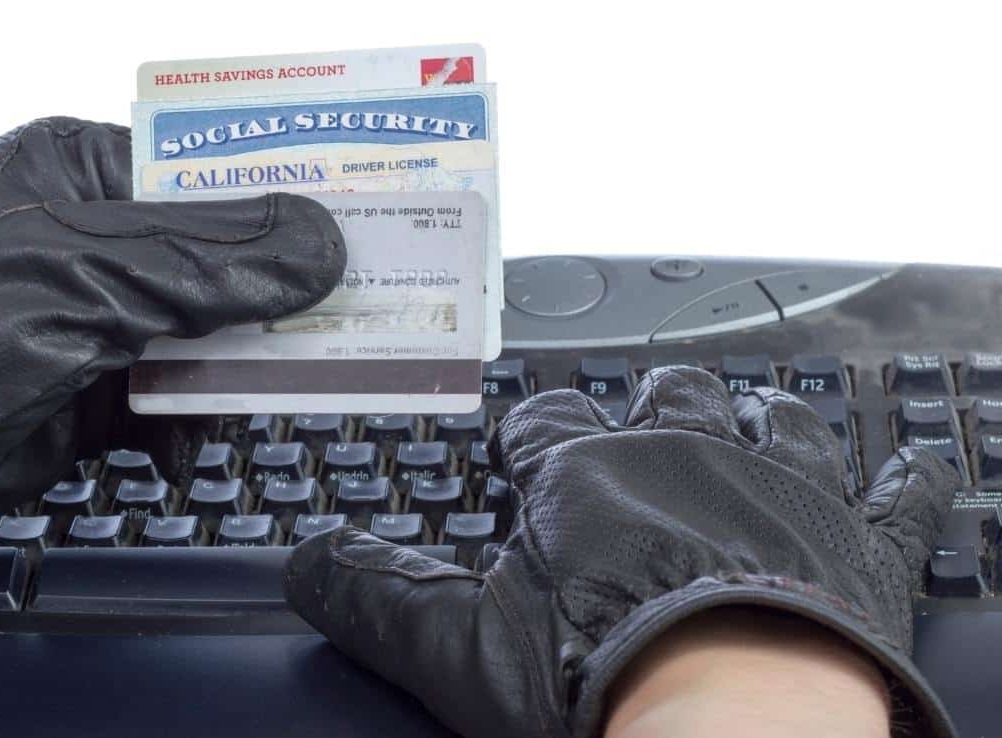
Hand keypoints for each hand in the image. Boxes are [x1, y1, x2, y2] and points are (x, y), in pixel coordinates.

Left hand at [0, 117, 344, 628]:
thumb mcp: (83, 276)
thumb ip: (208, 262)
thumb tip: (320, 244)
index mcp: (83, 175)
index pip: (209, 171)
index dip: (284, 196)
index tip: (358, 218)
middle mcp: (99, 241)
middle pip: (223, 258)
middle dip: (273, 297)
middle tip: (343, 317)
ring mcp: (103, 317)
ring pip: (213, 335)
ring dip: (235, 372)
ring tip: (253, 396)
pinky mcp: (104, 388)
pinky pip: (183, 397)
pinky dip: (192, 423)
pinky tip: (178, 443)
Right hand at [285, 367, 957, 737]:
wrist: (733, 720)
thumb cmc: (602, 677)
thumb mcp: (462, 645)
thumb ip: (379, 596)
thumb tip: (307, 561)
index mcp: (591, 481)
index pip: (548, 423)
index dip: (533, 424)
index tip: (525, 433)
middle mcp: (687, 461)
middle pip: (668, 399)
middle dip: (655, 400)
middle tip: (649, 410)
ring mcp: (779, 492)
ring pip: (776, 419)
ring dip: (765, 414)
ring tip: (757, 414)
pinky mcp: (859, 544)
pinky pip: (897, 493)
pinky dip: (906, 478)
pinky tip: (910, 465)